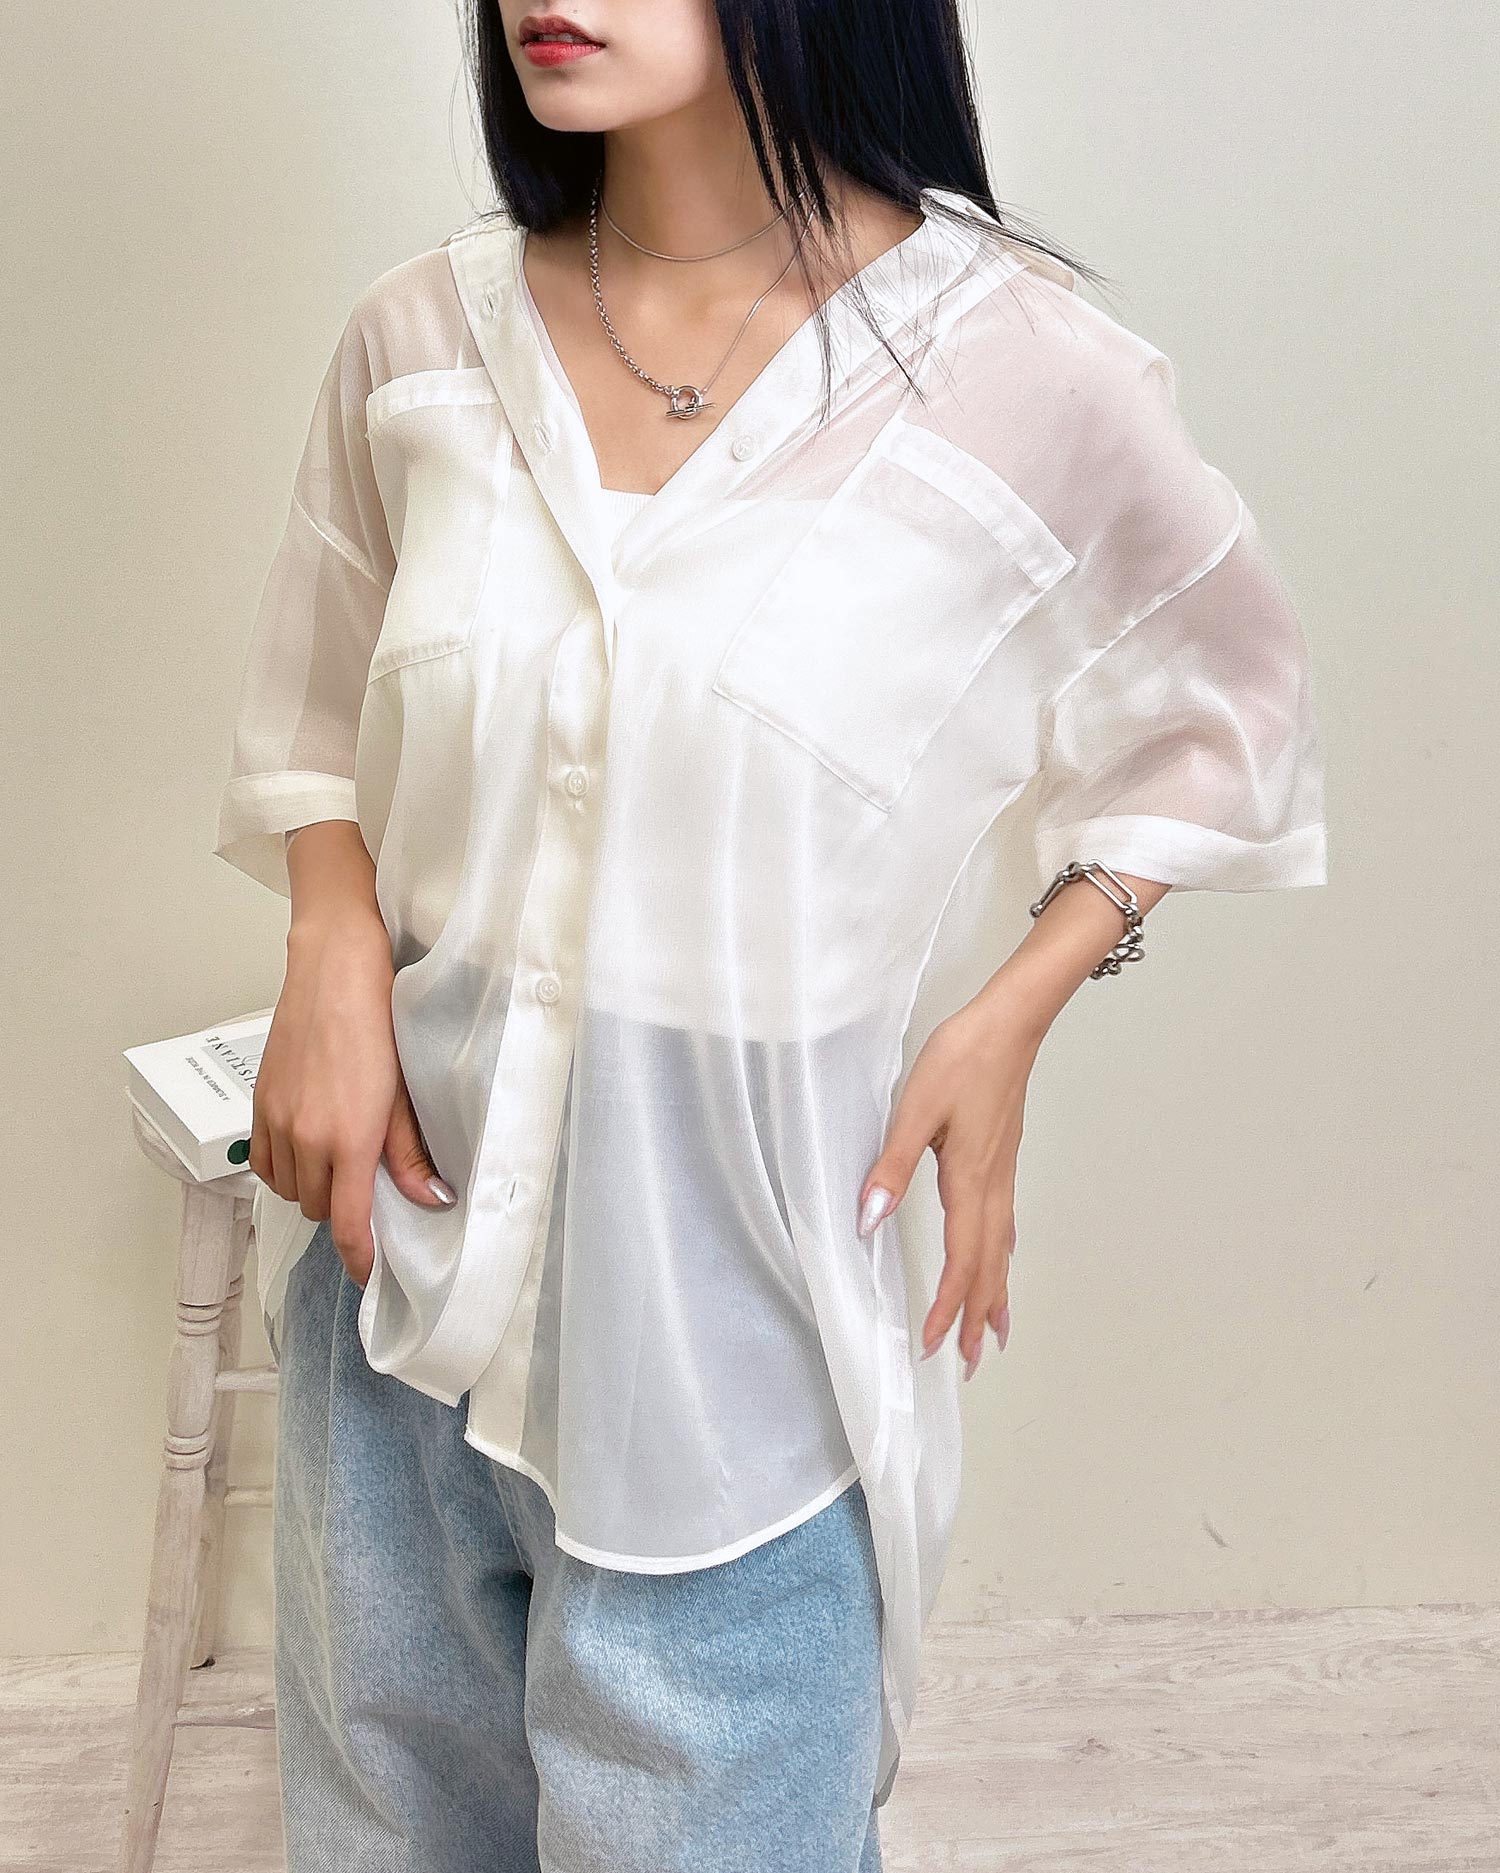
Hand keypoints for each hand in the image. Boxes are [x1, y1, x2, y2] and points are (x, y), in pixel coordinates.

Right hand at [250, 908, 454, 1286]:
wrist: (334, 971)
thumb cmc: (377, 1022)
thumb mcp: (403, 1093)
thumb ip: (411, 1153)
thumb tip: (432, 1199)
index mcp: (348, 1139)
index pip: (347, 1224)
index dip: (359, 1259)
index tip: (369, 1273)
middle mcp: (305, 1137)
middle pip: (316, 1210)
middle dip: (340, 1211)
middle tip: (365, 1192)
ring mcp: (276, 1120)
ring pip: (287, 1189)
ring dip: (310, 1189)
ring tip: (336, 1166)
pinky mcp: (259, 1103)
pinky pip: (264, 1161)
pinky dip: (283, 1167)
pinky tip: (305, 1148)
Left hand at [857, 986, 1042, 1379]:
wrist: (1011, 1023)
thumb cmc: (964, 1059)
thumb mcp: (916, 1110)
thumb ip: (891, 1167)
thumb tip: (868, 1221)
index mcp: (968, 1182)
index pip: (961, 1263)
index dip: (947, 1309)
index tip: (932, 1346)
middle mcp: (992, 1188)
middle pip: (988, 1268)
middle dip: (977, 1319)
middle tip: (971, 1364)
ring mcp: (1002, 1175)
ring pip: (1001, 1250)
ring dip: (995, 1294)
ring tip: (995, 1332)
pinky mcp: (1003, 1160)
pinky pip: (1005, 1225)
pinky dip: (1002, 1257)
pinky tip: (1002, 1258)